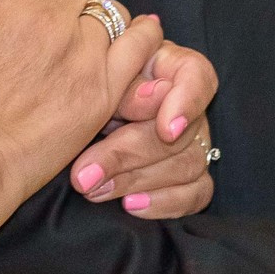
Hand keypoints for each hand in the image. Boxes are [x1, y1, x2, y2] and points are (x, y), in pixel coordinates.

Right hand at [0, 0, 162, 201]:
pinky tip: (143, 34)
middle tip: (55, 33)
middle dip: (67, 3)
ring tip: (88, 44)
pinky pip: (140, 45)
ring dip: (100, 22)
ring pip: (108, 13)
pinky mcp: (102, 90)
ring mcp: (79, 53)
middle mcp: (47, 17)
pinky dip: (145, 34)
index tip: (30, 5)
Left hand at [70, 41, 218, 216]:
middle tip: (86, 173)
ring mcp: (195, 143)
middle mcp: (188, 106)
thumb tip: (154, 96)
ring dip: (136, 180)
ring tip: (93, 188)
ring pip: (187, 166)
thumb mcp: (99, 84)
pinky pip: (196, 195)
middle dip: (131, 155)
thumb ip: (127, 87)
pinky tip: (130, 204)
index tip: (166, 130)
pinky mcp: (191, 178)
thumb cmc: (89, 95)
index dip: (187, 102)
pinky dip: (164, 203)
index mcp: (169, 69)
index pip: (197, 76)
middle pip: (185, 131)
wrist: (77, 126)